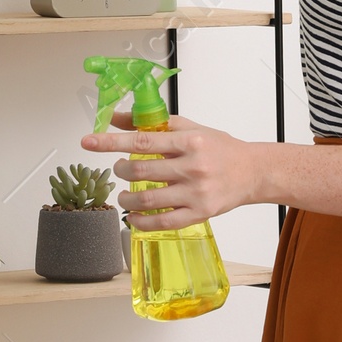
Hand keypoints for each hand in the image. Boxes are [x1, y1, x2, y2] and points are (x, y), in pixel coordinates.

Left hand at [81, 111, 264, 229]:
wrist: (253, 172)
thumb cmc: (220, 148)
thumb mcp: (189, 128)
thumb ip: (153, 124)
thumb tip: (117, 118)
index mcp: (190, 142)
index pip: (142, 141)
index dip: (111, 142)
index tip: (89, 141)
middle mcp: (193, 167)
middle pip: (141, 171)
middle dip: (121, 170)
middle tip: (119, 168)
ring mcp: (197, 193)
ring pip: (149, 200)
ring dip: (127, 198)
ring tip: (123, 194)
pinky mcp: (200, 213)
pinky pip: (163, 222)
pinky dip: (142, 222)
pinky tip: (134, 218)